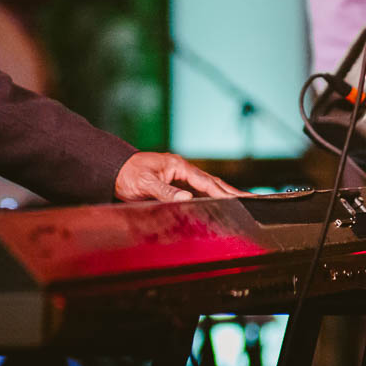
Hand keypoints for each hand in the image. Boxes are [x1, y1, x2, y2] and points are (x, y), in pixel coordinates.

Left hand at [113, 151, 246, 202]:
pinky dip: (210, 194)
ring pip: (206, 184)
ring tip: (241, 199)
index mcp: (177, 166)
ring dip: (224, 192)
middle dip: (231, 190)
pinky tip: (217, 200)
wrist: (113, 170)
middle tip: (252, 199)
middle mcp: (181, 169)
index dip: (223, 191)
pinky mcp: (174, 182)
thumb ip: (166, 191)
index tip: (239, 198)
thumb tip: (187, 198)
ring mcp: (178, 175)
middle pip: (211, 181)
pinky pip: (197, 189)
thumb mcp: (145, 183)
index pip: (205, 181)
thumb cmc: (127, 175)